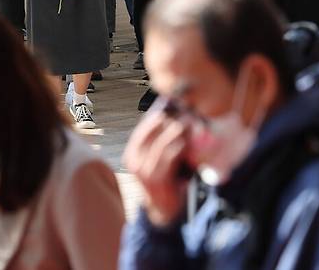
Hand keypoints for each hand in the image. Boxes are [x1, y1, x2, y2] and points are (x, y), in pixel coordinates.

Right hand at [123, 110, 188, 226]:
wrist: (163, 210)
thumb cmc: (163, 180)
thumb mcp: (156, 160)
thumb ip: (159, 144)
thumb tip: (172, 119)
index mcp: (131, 153)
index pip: (142, 129)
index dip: (156, 116)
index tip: (170, 107)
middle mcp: (134, 160)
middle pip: (150, 133)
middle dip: (167, 121)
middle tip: (182, 112)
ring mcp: (143, 170)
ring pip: (160, 144)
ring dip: (175, 132)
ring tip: (187, 124)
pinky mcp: (156, 178)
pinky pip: (167, 158)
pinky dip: (177, 147)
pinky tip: (185, 142)